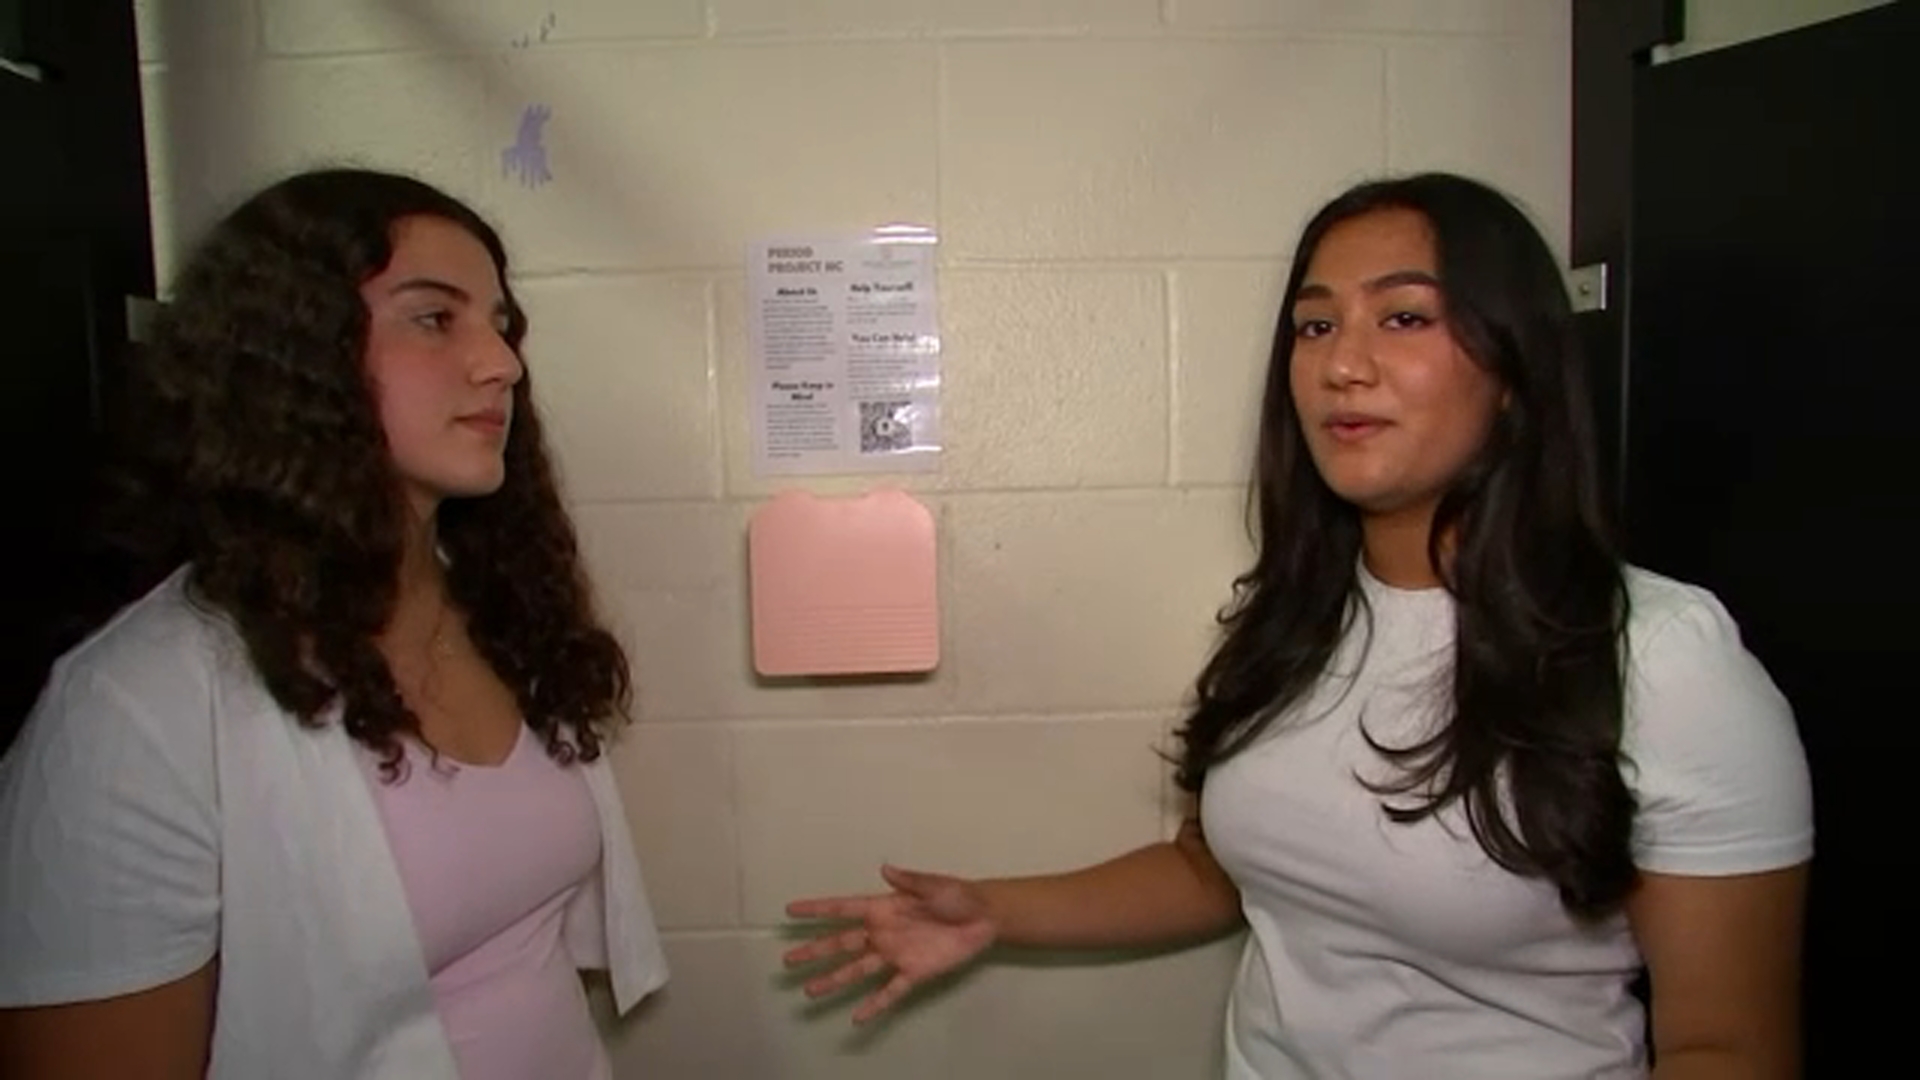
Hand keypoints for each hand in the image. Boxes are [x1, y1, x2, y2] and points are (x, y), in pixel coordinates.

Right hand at [783, 864, 996, 1023]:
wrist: (985, 919)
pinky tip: (857, 1017)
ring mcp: (895, 954)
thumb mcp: (933, 884)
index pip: (843, 908)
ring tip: (810, 990)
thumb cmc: (958, 896)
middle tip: (788, 960)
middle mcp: (882, 932)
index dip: (817, 910)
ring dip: (834, 980)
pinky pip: (889, 991)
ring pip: (857, 969)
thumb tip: (884, 869)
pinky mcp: (912, 973)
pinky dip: (874, 1004)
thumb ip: (908, 881)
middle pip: (841, 943)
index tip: (790, 911)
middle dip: (815, 951)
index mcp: (883, 907)